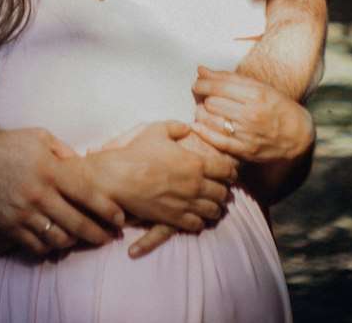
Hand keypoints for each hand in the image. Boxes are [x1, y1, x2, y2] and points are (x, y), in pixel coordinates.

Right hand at [0, 124, 124, 255]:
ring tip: (83, 240)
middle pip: (77, 223)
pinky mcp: (8, 226)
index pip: (87, 195)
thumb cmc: (10, 144)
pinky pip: (35, 246)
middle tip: (109, 238)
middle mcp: (39, 194)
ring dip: (75, 243)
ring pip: (58, 239)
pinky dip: (50, 248)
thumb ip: (64, 152)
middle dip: (98, 234)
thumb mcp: (41, 137)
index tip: (119, 218)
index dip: (107, 210)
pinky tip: (56, 242)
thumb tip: (83, 166)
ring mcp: (23, 213)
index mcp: (50, 170)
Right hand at [87, 121, 235, 253]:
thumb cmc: (138, 152)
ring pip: (213, 211)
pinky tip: (197, 216)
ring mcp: (186, 204)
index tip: (230, 173)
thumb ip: (177, 127)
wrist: (119, 177)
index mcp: (195, 163)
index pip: (226, 170)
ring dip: (215, 208)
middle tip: (222, 190)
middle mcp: (195, 185)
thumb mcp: (158, 130)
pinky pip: (197, 225)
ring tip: (213, 205)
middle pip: (223, 193)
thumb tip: (187, 127)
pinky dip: (201, 221)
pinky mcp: (175, 219)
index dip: (231, 172)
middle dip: (225, 191)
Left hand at [191, 68, 315, 165]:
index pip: (218, 86)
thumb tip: (200, 70)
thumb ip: (228, 78)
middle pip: (212, 103)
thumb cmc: (277, 106)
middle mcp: (251, 114)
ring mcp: (248, 134)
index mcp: (255, 94)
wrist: (298, 135)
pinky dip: (203, 132)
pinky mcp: (245, 150)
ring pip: (211, 121)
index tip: (197, 82)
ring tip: (203, 110)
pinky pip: (217, 141)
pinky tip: (197, 126)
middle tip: (204, 97)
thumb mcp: (258, 86)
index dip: (202, 83)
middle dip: (204, 98)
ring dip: (202, 114)